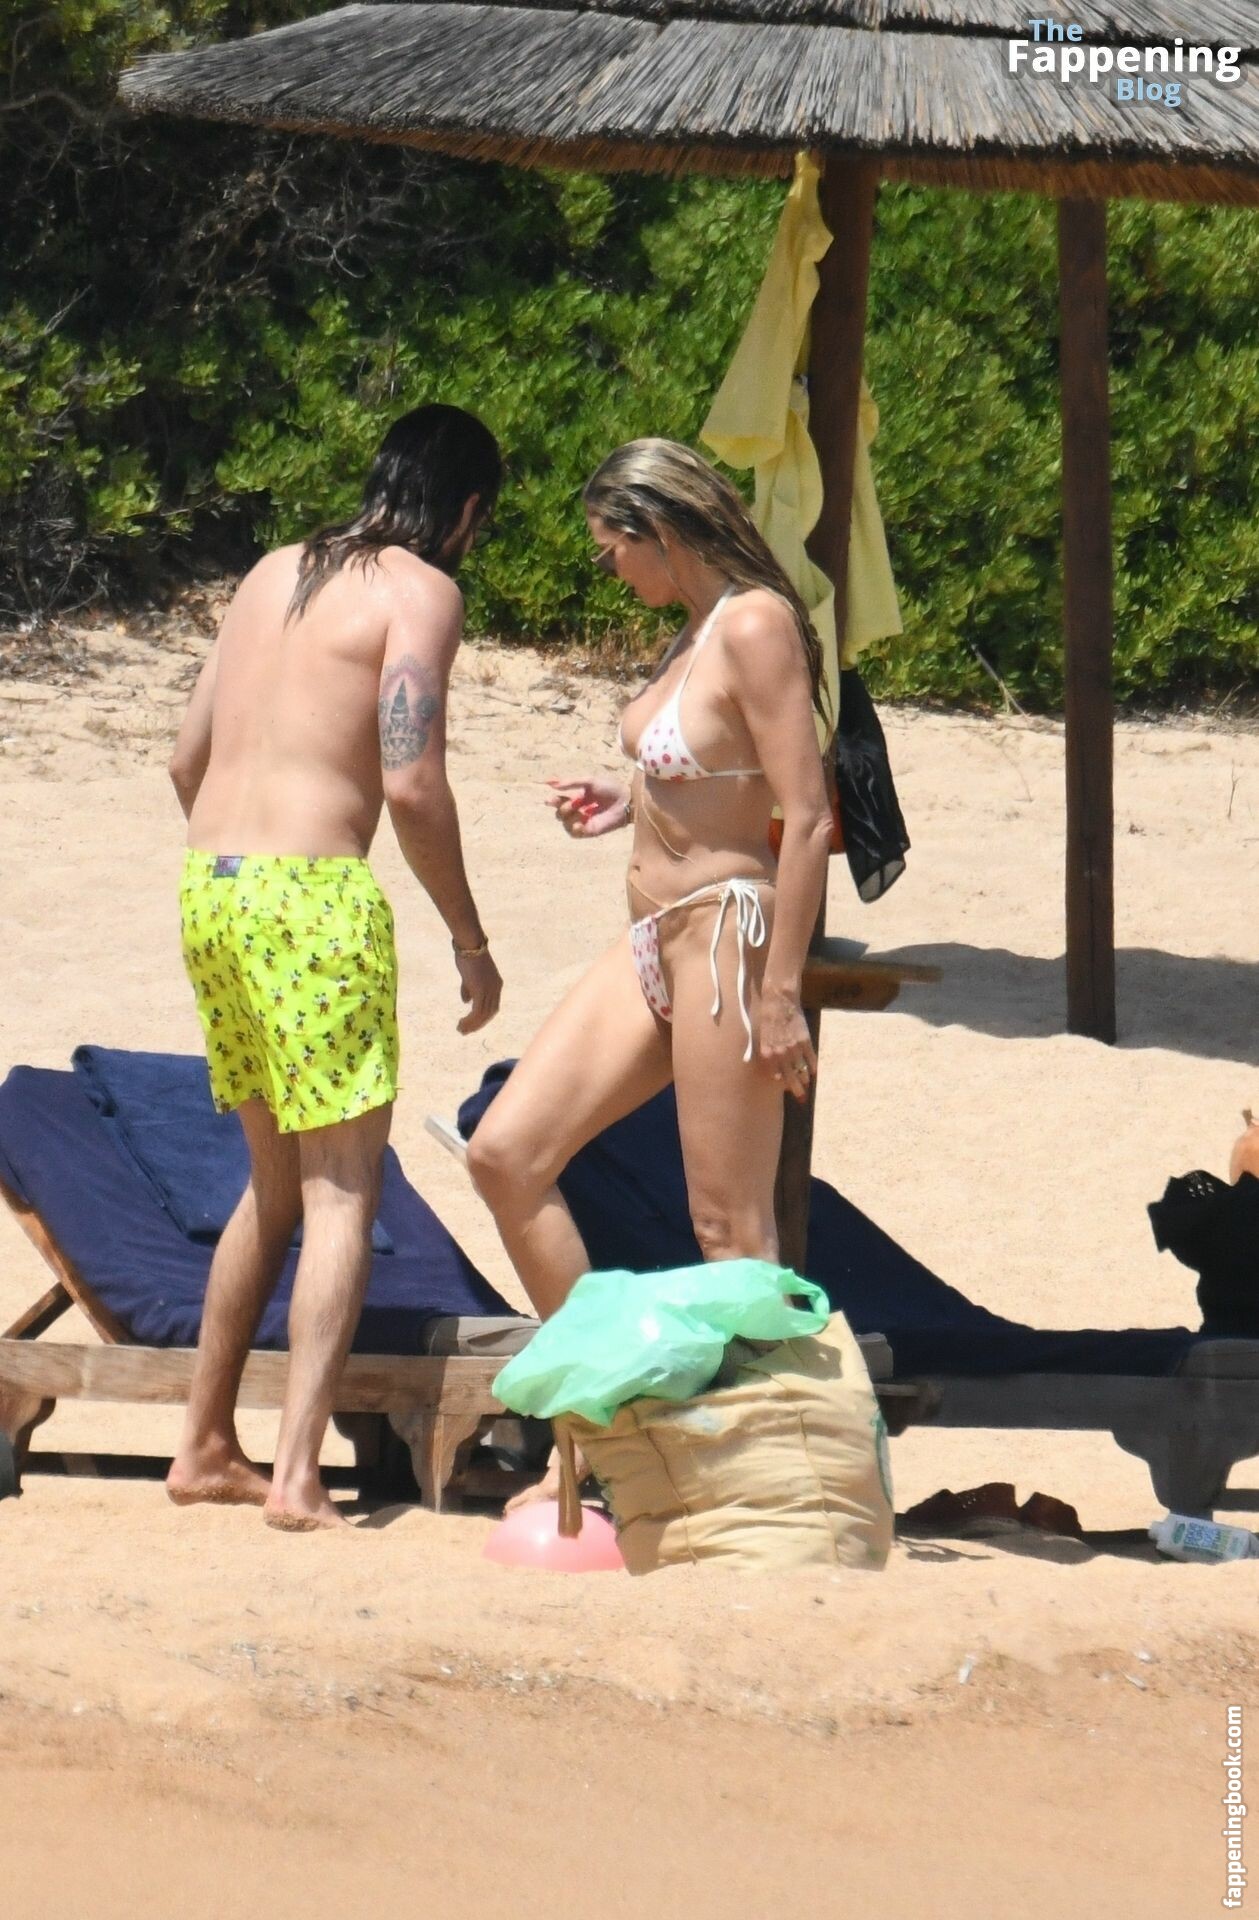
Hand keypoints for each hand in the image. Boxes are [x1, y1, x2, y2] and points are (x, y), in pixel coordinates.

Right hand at [454, 948, 501, 1033]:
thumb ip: (469, 988)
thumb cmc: (467, 956)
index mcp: (496, 984)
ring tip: (461, 1030)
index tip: (473, 1024)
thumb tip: (466, 1001)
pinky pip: (477, 1012)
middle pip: (490, 1013)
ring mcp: (490, 990)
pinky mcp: (481, 990)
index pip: (493, 1006)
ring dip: (472, 1025)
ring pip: (483, 1015)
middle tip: (465, 1031)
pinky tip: (462, 1024)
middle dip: (478, 1024)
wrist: (469, 945)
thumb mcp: (469, 975)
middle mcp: (496, 989)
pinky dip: (470, 1021)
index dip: (484, 1017)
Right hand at [545, 776, 630, 837]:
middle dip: (563, 807)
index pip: (559, 801)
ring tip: (582, 810)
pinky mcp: (589, 831)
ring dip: (570, 816)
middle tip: (575, 802)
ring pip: (565, 824)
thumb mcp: (589, 781)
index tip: (549, 800)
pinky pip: (574, 833)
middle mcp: (578, 811)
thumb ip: (570, 782)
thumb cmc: (610, 788)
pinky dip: (575, 827)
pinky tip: (582, 821)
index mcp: (577, 798)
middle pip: (559, 814)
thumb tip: (549, 783)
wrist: (625, 800)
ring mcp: (583, 822)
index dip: (553, 801)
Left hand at [758, 990, 816, 1104]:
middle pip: (790, 1076)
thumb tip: (772, 1064)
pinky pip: (811, 1058)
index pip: (776, 1074)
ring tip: (807, 1085)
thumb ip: (767, 1051)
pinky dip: (813, 1065)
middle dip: (796, 1089)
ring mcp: (794, 1047)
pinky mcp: (805, 1040)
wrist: (779, 999)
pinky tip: (814, 1071)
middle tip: (801, 1098)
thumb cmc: (767, 1015)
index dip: (782, 1082)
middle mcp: (781, 1053)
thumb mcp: (762, 1035)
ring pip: (801, 1069)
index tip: (786, 1089)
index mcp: (768, 1052)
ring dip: (805, 1078)